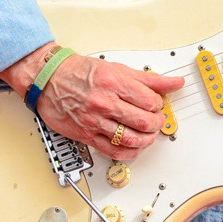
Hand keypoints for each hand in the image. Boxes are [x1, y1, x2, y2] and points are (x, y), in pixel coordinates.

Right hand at [2, 47, 185, 160]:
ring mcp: (95, 121)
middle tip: (156, 120)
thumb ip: (148, 79)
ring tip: (148, 134)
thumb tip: (174, 82)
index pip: (150, 101)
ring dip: (146, 140)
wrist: (48, 79)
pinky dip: (130, 153)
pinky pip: (114, 151)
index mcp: (114, 83)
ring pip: (131, 139)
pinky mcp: (87, 135)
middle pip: (144, 121)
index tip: (156, 105)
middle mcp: (104, 103)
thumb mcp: (117, 68)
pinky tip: (134, 147)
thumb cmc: (79, 73)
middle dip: (156, 123)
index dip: (159, 105)